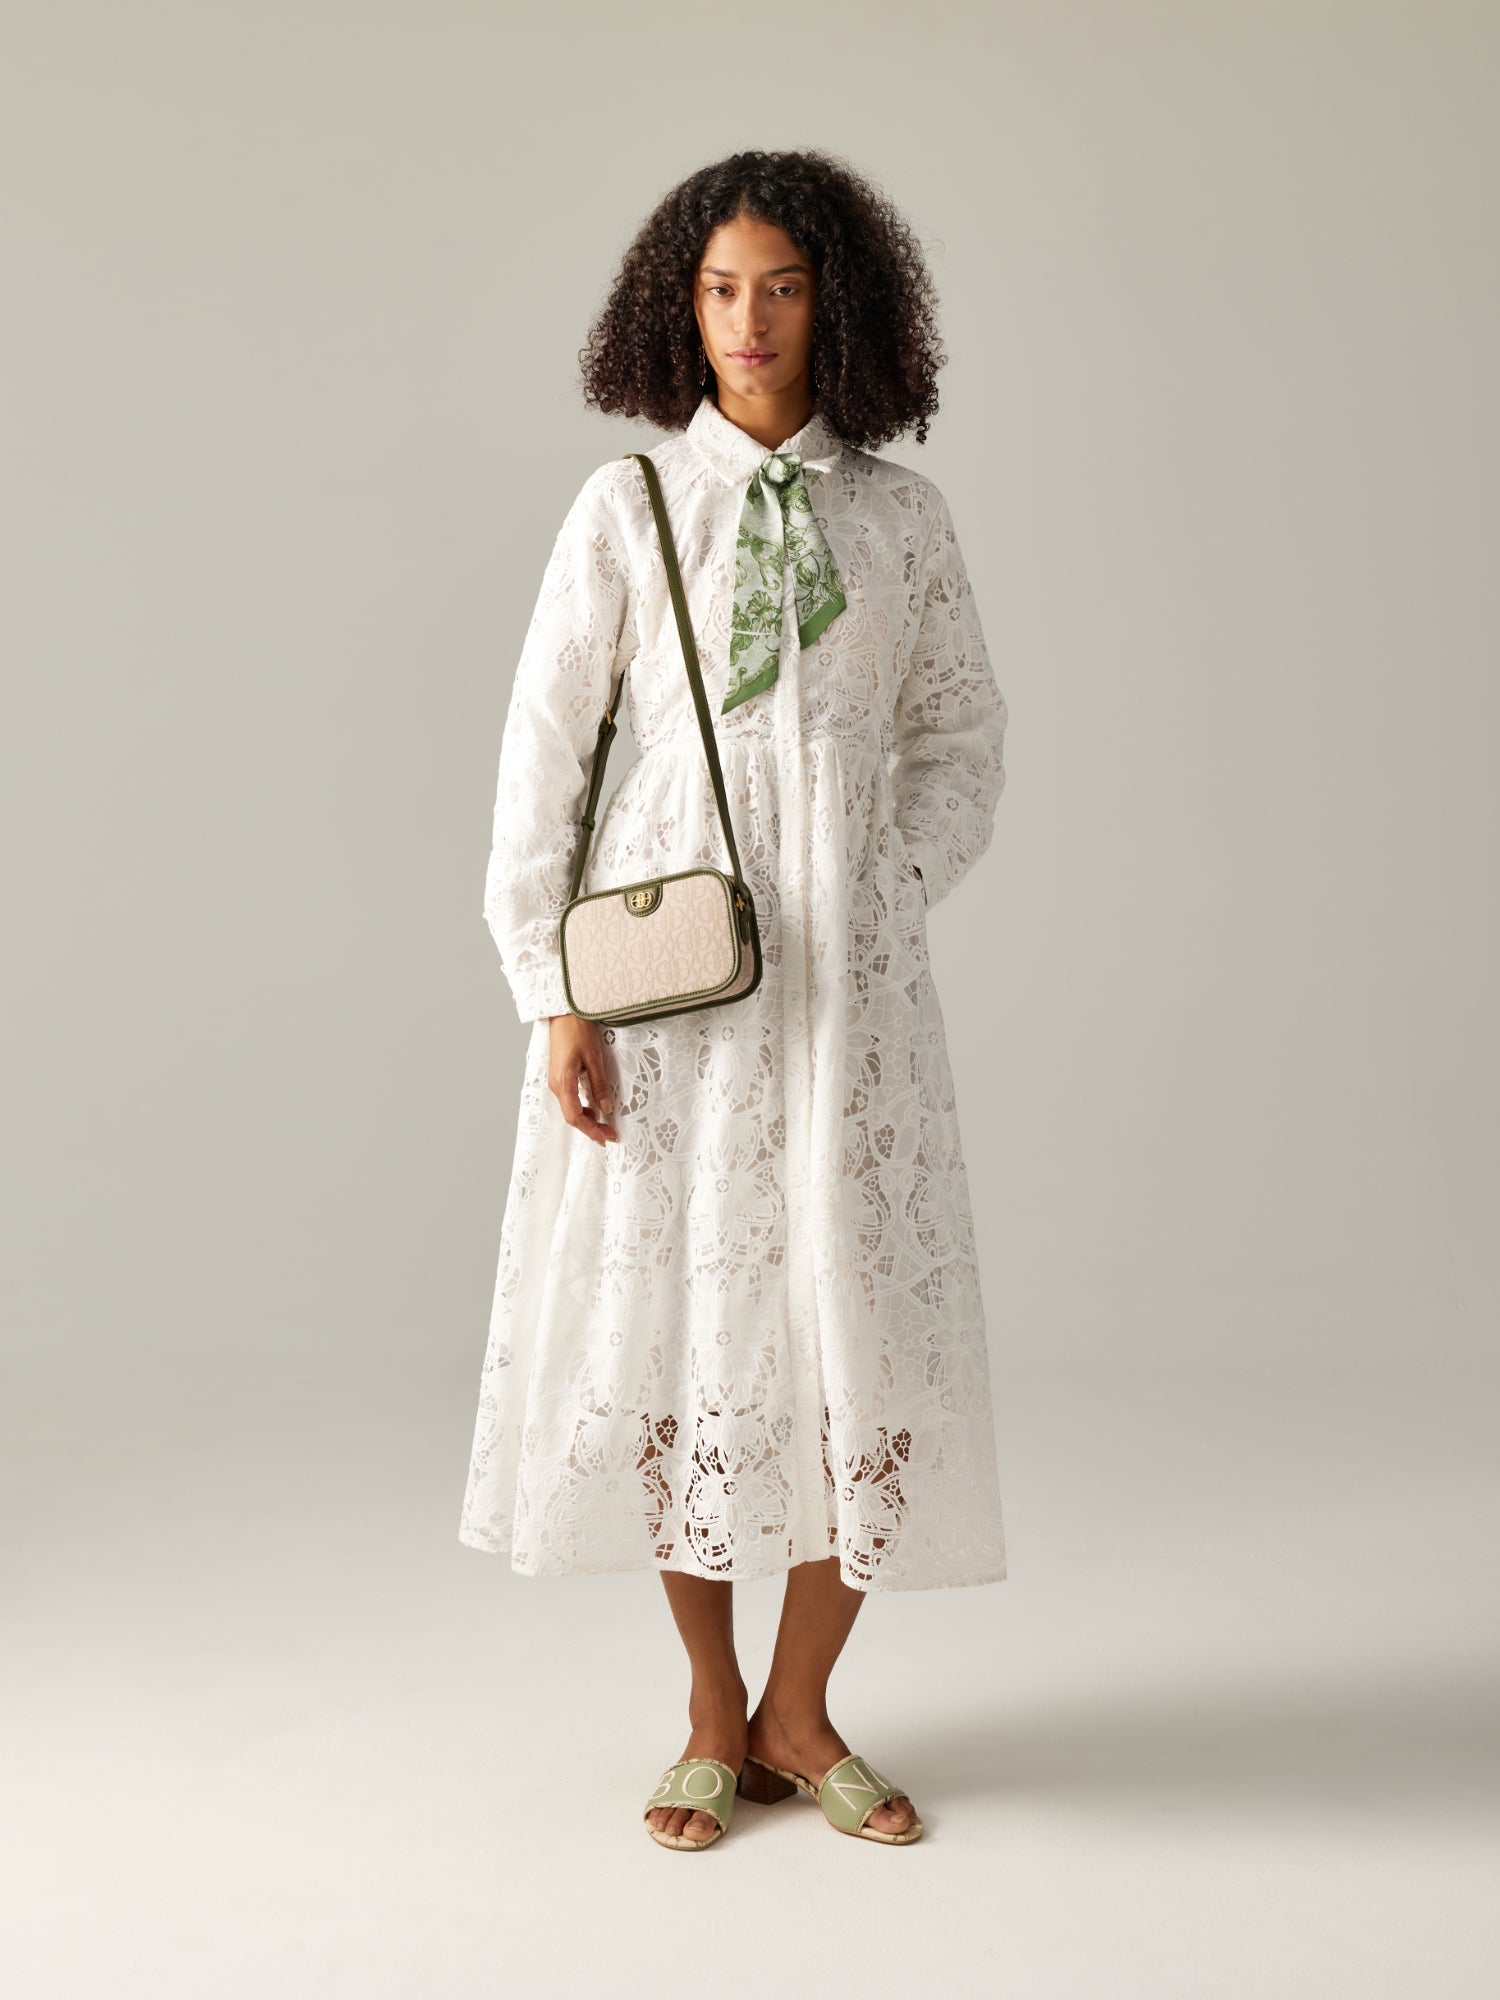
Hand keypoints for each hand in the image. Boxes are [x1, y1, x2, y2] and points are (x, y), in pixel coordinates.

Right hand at [546, 1014, 618, 1144]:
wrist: (565, 1012)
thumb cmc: (577, 1030)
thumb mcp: (594, 1058)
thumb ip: (599, 1085)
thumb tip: (606, 1109)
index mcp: (563, 1082)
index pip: (575, 1116)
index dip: (591, 1130)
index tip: (607, 1136)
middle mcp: (556, 1085)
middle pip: (572, 1116)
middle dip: (591, 1129)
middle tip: (609, 1135)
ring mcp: (556, 1081)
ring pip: (570, 1109)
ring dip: (587, 1120)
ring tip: (604, 1125)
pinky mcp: (560, 1076)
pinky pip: (570, 1099)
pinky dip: (582, 1108)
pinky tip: (594, 1109)